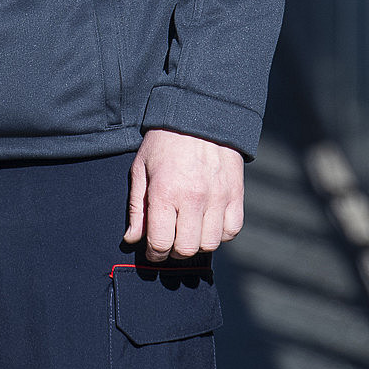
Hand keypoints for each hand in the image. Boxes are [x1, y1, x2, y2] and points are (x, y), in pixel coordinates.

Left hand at [124, 130, 244, 261]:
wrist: (199, 113)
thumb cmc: (164, 142)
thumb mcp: (141, 169)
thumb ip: (137, 208)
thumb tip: (133, 239)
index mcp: (165, 192)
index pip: (161, 243)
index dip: (154, 254)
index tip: (153, 252)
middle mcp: (194, 198)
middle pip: (186, 249)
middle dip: (174, 252)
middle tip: (170, 243)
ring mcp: (218, 197)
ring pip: (211, 243)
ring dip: (198, 244)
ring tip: (189, 232)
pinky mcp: (236, 193)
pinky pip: (232, 230)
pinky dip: (221, 234)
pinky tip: (209, 224)